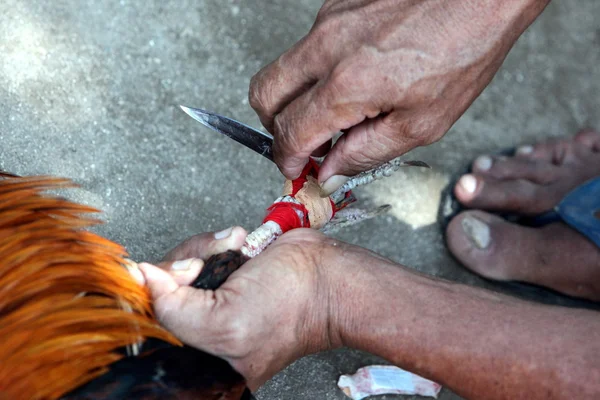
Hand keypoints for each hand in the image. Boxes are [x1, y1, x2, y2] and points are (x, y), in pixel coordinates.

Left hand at [138, 227, 345, 389]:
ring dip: (203, 249)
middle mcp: (204, 327)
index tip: (172, 278)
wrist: (328, 274)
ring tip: (234, 249)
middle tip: (205, 266)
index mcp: (202, 356)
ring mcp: (214, 295)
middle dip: (181, 268)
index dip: (153, 298)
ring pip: (178, 266)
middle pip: (160, 292)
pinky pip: (199, 249)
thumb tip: (140, 279)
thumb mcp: (225, 325)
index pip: (152, 326)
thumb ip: (173, 309)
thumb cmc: (292, 308)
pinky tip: (239, 242)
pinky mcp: (226, 270)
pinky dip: (213, 240)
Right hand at [249, 0, 548, 191]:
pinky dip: (314, 73)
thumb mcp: (422, 124)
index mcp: (348, 84)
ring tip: (333, 114)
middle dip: (274, 128)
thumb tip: (331, 172)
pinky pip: (305, 48)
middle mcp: (327, 48)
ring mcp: (326, 22)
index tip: (296, 170)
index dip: (287, 160)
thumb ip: (366, 153)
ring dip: (294, 100)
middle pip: (263, 96)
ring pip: (281, 69)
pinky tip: (349, 79)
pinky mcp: (333, 6)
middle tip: (303, 144)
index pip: (290, 133)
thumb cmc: (463, 50)